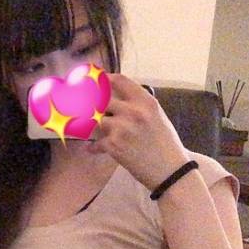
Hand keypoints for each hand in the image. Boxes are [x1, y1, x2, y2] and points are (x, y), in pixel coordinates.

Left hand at [85, 73, 190, 191]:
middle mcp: (133, 111)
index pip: (118, 80)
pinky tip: (93, 149)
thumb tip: (114, 98)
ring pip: (94, 119)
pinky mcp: (113, 145)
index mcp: (145, 101)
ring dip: (90, 125)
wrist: (170, 170)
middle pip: (100, 97)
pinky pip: (94, 142)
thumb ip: (137, 105)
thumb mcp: (156, 116)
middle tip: (78, 104)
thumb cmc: (164, 143)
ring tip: (87, 128)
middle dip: (87, 101)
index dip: (101, 79)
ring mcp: (122, 127)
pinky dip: (93, 147)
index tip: (92, 80)